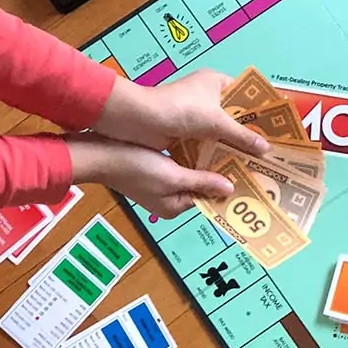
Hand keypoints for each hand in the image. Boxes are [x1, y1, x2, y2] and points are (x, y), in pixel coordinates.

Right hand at [67, 134, 237, 217]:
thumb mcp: (173, 176)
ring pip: (193, 172)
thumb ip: (201, 182)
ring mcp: (162, 184)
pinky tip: (206, 140)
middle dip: (219, 171)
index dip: (227, 184)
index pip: (209, 198)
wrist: (99, 153)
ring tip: (230, 145)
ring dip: (207, 160)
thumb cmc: (135, 167)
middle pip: (202, 185)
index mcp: (174, 207)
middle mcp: (170, 199)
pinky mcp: (155, 168)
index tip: (247, 171)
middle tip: (243, 155)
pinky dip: (192, 154)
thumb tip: (229, 190)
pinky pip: (181, 163)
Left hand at [93, 69, 268, 155]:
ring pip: (221, 134)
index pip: (246, 96)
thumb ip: (241, 136)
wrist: (137, 120)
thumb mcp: (215, 121)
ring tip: (254, 165)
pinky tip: (231, 169)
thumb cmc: (177, 108)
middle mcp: (207, 98)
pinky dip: (217, 156)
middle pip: (235, 118)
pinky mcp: (185, 133)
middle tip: (269, 152)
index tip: (276, 129)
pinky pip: (207, 145)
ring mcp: (195, 116)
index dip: (260, 112)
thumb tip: (265, 149)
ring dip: (232, 148)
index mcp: (216, 83)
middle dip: (248, 135)